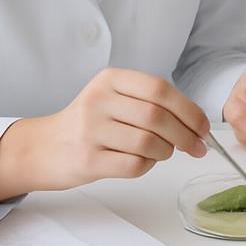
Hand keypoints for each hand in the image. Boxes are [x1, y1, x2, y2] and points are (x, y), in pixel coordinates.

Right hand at [0, 68, 209, 205]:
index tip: (203, 127)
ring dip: (166, 151)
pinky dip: (148, 166)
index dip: (189, 109)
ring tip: (163, 152)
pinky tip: (143, 162)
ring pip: (148, 142)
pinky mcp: (87, 159)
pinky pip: (133, 165)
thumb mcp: (113, 97)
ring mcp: (90, 130)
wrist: (41, 148)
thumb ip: (150, 101)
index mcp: (111, 79)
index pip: (161, 89)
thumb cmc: (89, 123)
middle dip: (186, 134)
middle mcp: (99, 100)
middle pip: (158, 117)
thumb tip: (196, 122)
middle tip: (197, 147)